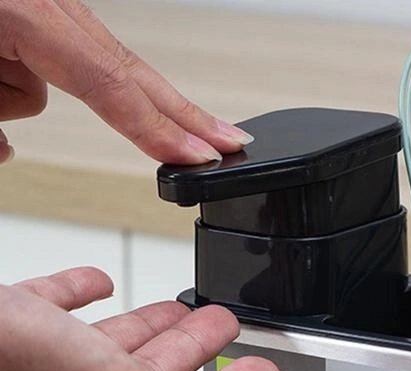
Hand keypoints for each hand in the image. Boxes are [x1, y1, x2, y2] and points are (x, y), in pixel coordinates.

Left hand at [0, 0, 252, 164]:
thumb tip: (4, 151)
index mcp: (24, 7)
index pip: (110, 82)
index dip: (160, 128)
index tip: (203, 157)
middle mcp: (42, 3)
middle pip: (127, 71)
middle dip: (177, 113)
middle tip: (231, 142)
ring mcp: (36, 6)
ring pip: (54, 81)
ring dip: (7, 95)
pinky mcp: (24, 12)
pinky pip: (32, 65)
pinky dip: (3, 83)